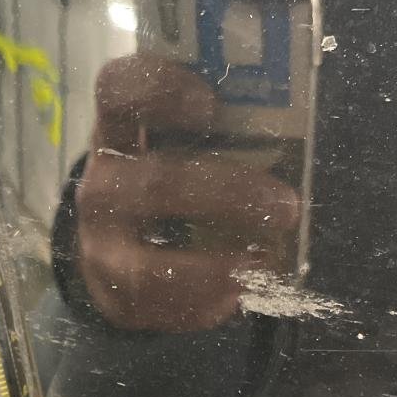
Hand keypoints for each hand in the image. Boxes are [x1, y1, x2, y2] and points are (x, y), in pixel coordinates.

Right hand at [76, 54, 299, 332]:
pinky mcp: (109, 291)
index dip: (157, 90)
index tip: (209, 103)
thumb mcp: (179, 148)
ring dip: (210, 269)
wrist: (114, 249)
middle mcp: (102, 183)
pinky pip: (154, 306)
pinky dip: (200, 304)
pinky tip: (236, 298)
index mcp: (118, 130)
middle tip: (286, 206)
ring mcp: (100, 242)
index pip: (117, 90)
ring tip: (263, 267)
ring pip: (147, 263)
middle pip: (155, 185)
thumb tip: (297, 136)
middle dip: (226, 196)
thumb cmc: (168, 182)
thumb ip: (222, 134)